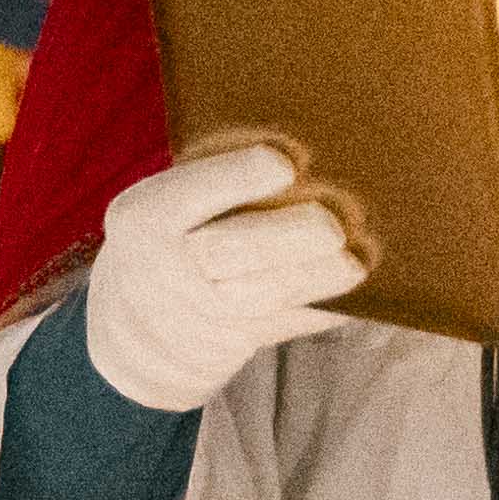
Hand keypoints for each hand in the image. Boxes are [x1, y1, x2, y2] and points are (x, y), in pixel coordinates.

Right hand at [83, 138, 371, 413]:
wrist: (138, 330)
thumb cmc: (172, 236)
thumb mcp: (164, 205)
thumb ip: (214, 183)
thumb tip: (306, 159)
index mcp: (148, 215)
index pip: (191, 192)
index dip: (237, 177)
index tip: (284, 162)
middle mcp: (169, 265)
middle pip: (227, 251)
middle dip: (285, 237)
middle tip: (333, 226)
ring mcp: (203, 311)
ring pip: (264, 296)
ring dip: (317, 278)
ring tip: (357, 262)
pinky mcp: (237, 340)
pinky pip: (288, 324)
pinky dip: (325, 308)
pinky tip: (360, 294)